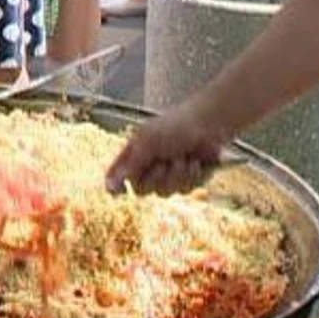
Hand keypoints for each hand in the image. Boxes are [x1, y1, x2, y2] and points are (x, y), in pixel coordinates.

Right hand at [104, 99, 226, 193]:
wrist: (210, 125)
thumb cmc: (176, 126)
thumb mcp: (149, 142)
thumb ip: (130, 165)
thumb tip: (108, 184)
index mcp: (135, 153)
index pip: (116, 176)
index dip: (115, 186)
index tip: (119, 191)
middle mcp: (149, 166)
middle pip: (142, 191)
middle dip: (158, 177)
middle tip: (166, 160)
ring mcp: (168, 175)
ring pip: (166, 193)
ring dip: (178, 175)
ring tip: (184, 158)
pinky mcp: (188, 181)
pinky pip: (185, 191)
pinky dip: (193, 176)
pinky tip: (196, 162)